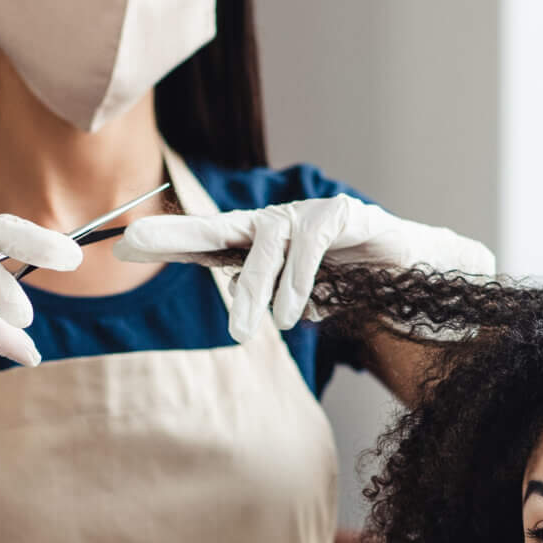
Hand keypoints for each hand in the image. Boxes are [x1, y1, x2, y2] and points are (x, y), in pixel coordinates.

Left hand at [116, 196, 495, 341]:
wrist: (418, 272)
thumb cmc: (353, 283)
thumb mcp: (297, 299)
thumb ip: (266, 301)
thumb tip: (241, 321)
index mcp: (263, 243)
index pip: (207, 240)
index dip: (169, 241)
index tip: (123, 246)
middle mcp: (280, 222)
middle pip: (223, 226)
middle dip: (183, 238)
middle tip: (145, 253)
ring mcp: (312, 214)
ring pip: (267, 238)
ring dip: (255, 286)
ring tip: (250, 328)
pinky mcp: (346, 215)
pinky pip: (313, 238)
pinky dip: (300, 276)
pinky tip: (297, 313)